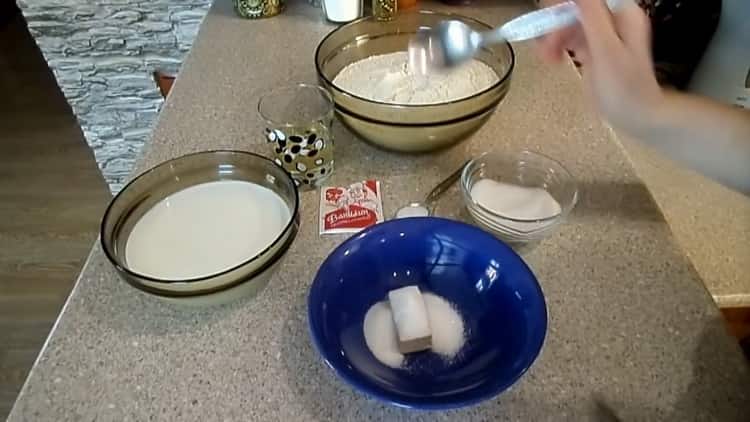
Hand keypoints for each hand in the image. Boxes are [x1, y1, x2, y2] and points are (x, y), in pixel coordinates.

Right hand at [536, 0, 663, 134]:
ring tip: (547, 57)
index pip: (583, 0)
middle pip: (572, 9)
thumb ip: (592, 16)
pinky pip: (568, 39)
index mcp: (620, 13)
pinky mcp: (591, 50)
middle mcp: (610, 20)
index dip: (560, 7)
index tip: (546, 21)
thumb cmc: (625, 89)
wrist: (635, 117)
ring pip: (567, 23)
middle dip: (554, 24)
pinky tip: (553, 59)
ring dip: (552, 37)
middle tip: (546, 46)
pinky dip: (557, 47)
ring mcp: (600, 35)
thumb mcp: (606, 49)